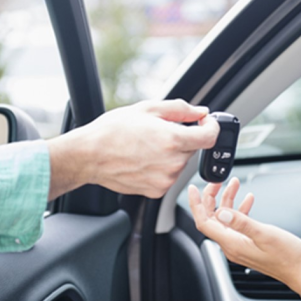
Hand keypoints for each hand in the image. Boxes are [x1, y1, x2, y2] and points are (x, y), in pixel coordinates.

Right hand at [48, 99, 219, 199]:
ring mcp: (165, 179)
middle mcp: (172, 163)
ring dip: (172, 153)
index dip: (211, 126)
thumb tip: (200, 112)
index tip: (205, 121)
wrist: (89, 156)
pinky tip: (143, 159)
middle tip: (159, 131)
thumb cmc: (113, 131)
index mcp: (173, 140)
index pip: (210, 136)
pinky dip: (162, 167)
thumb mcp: (148, 109)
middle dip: (183, 138)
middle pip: (193, 148)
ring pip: (181, 163)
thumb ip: (180, 110)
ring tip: (147, 146)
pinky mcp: (157, 191)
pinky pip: (169, 176)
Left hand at [189, 177, 300, 293]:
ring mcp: (240, 245)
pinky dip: (240, 209)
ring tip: (234, 184)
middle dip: (212, 198)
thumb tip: (221, 212)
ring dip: (228, 200)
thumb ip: (241, 222)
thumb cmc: (288, 256)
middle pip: (212, 218)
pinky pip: (238, 224)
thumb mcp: (264, 234)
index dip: (196, 204)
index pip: (204, 222)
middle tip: (218, 182)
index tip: (194, 189)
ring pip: (226, 219)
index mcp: (231, 244)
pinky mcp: (249, 244)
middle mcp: (232, 246)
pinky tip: (248, 200)